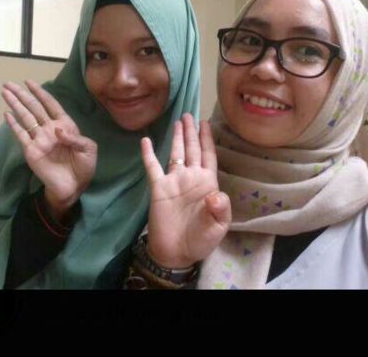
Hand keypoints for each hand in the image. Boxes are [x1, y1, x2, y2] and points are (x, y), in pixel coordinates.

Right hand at [2, 79, 96, 221]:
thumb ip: (75, 138)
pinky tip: (6, 114)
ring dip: (15, 105)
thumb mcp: (88, 149)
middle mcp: (50, 129)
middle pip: (34, 108)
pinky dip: (13, 124)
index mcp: (65, 125)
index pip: (50, 104)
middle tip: (8, 83)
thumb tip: (57, 129)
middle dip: (22, 95)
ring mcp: (39, 139)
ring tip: (5, 92)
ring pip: (25, 118)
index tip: (29, 81)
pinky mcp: (31, 151)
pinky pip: (21, 135)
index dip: (40, 92)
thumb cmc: (84, 167)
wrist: (73, 187)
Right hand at [141, 113, 230, 268]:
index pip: (208, 155)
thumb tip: (215, 193)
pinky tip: (146, 140)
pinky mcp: (158, 188)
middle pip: (192, 149)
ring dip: (176, 138)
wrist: (176, 253)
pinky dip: (149, 154)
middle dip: (191, 132)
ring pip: (175, 154)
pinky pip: (153, 167)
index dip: (207, 139)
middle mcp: (191, 177)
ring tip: (177, 120)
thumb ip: (221, 208)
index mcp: (207, 183)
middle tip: (189, 114)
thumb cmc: (201, 239)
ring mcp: (174, 181)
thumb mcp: (218, 226)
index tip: (205, 123)